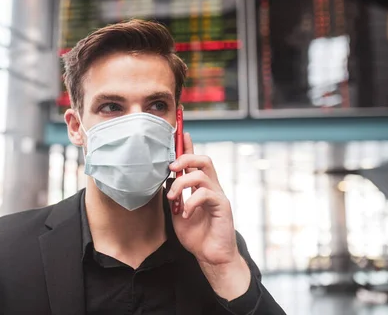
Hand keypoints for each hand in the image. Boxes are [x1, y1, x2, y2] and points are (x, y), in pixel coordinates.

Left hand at [167, 133, 249, 299]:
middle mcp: (211, 187)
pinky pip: (205, 194)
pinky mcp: (222, 206)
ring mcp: (218, 195)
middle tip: (171, 168)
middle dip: (186, 158)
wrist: (211, 256)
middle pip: (203, 160)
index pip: (195, 161)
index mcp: (201, 186)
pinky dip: (190, 203)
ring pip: (201, 175)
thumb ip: (174, 195)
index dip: (189, 146)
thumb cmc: (196, 234)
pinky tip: (185, 215)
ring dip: (181, 184)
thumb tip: (165, 180)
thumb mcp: (177, 212)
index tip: (181, 132)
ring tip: (173, 199)